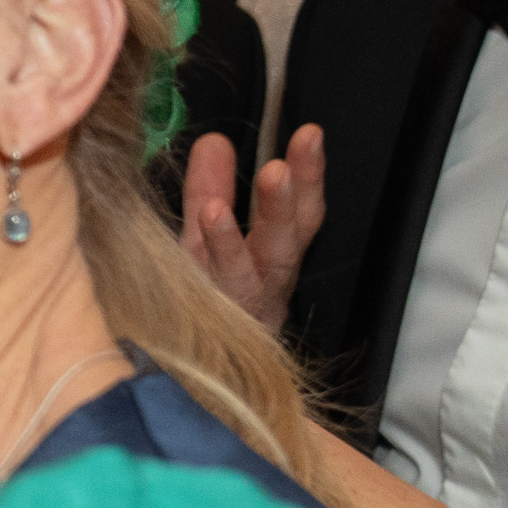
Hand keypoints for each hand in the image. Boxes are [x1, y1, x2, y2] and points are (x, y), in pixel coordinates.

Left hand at [179, 125, 323, 333]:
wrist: (198, 373)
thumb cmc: (207, 297)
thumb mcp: (206, 236)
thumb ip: (211, 189)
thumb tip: (215, 140)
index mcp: (274, 260)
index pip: (300, 214)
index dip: (309, 175)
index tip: (310, 134)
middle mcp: (264, 286)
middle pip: (288, 241)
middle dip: (288, 201)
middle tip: (283, 163)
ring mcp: (237, 309)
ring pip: (253, 269)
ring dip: (251, 228)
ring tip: (244, 191)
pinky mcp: (207, 326)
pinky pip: (209, 293)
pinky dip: (213, 256)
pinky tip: (206, 223)